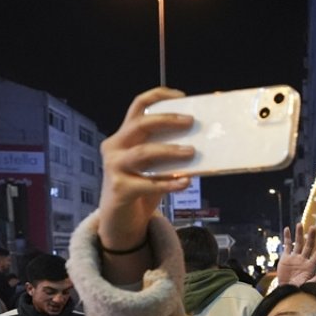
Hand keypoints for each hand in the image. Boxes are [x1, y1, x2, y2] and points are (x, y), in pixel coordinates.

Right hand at [97, 87, 195, 256]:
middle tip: (191, 122)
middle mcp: (115, 147)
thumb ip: (169, 154)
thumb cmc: (141, 187)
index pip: (138, 107)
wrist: (119, 220)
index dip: (158, 96)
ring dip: (170, 151)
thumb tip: (201, 143)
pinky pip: (148, 184)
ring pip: (143, 153)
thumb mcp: (154, 166)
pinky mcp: (119, 189)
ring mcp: (114, 168)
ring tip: (191, 152)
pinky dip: (169, 182)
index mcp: (123, 136)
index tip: (182, 96)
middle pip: (139, 125)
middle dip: (167, 120)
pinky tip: (185, 182)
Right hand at [276, 225, 315, 286]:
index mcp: (311, 265)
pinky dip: (287, 237)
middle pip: (309, 246)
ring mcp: (295, 258)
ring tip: (300, 224)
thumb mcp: (308, 285)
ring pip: (298, 243)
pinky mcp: (285, 258)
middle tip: (313, 227)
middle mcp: (304, 259)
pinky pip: (287, 246)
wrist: (286, 292)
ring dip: (299, 234)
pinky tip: (287, 229)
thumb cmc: (299, 290)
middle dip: (311, 237)